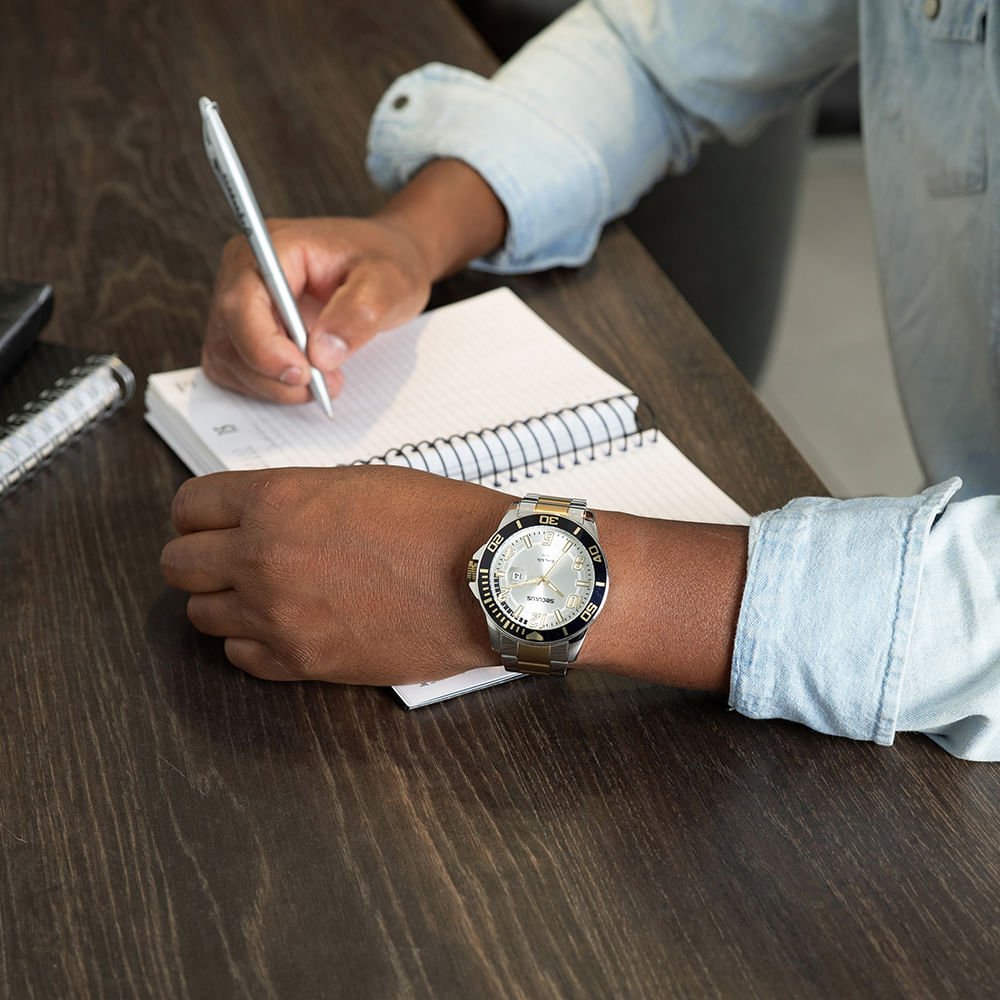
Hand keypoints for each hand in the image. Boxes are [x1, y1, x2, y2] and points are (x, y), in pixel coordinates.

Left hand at [160, 466, 511, 684]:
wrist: (486, 579)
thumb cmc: (437, 524)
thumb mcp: (357, 483)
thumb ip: (293, 497)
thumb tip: (260, 514)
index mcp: (275, 500)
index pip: (189, 506)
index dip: (199, 513)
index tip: (210, 521)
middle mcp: (262, 557)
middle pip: (179, 565)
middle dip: (200, 558)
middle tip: (229, 558)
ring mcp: (277, 615)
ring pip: (201, 615)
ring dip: (226, 602)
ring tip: (266, 593)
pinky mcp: (301, 660)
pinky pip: (239, 657)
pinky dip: (253, 643)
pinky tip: (287, 625)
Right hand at [201, 159, 507, 406]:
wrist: (392, 261)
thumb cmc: (390, 261)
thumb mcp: (390, 282)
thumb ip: (360, 313)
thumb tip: (324, 355)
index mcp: (268, 246)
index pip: (242, 303)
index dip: (264, 348)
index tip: (303, 376)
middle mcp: (242, 272)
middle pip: (228, 338)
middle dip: (274, 375)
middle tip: (325, 389)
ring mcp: (241, 303)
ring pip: (227, 361)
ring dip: (271, 387)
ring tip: (325, 383)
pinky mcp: (249, 331)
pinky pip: (239, 371)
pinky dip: (268, 389)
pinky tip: (309, 382)